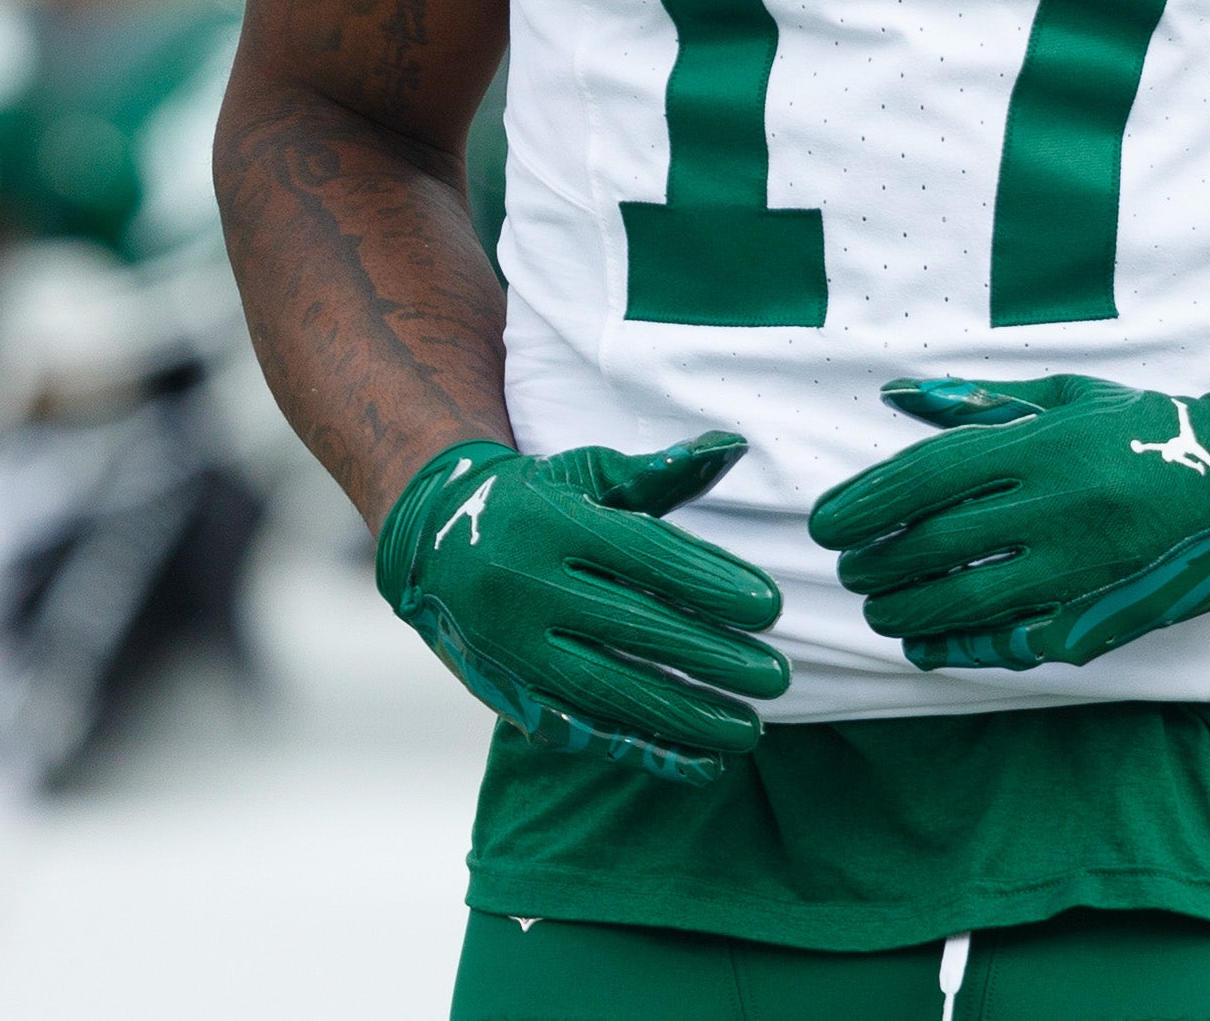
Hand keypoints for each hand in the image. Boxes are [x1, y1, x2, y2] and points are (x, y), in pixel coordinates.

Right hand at [373, 435, 790, 780]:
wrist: (432, 542)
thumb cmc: (533, 502)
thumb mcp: (586, 473)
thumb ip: (660, 471)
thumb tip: (733, 447)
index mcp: (553, 524)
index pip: (645, 557)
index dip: (711, 582)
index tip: (772, 608)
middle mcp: (527, 588)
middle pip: (632, 629)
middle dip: (711, 657)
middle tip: (777, 678)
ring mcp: (513, 649)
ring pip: (608, 689)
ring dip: (684, 716)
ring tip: (749, 729)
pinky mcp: (507, 695)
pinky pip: (581, 730)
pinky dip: (642, 751)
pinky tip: (700, 763)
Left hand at [806, 375, 1209, 671]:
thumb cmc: (1146, 429)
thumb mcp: (1067, 396)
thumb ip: (978, 401)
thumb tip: (894, 397)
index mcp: (1046, 444)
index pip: (931, 477)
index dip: (869, 502)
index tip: (827, 521)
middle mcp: (1058, 505)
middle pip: (939, 544)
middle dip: (879, 561)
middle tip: (848, 569)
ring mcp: (1080, 567)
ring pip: (970, 600)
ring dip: (908, 609)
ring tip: (877, 608)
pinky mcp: (1102, 612)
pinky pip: (1016, 639)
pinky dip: (964, 648)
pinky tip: (926, 646)